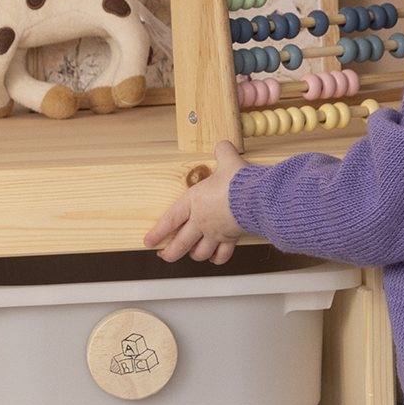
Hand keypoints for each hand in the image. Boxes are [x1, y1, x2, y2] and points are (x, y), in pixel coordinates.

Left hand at [143, 141, 249, 264]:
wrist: (255, 199)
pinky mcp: (230, 239)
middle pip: (181, 243)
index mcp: (193, 202)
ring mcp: (215, 233)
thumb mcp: (228, 161)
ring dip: (194, 255)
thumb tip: (223, 145)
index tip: (149, 241)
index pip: (170, 220)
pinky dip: (217, 258)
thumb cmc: (238, 183)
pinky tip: (215, 258)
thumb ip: (223, 153)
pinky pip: (222, 254)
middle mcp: (201, 221)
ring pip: (199, 252)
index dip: (157, 232)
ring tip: (192, 254)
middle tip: (164, 255)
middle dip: (170, 252)